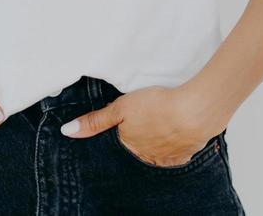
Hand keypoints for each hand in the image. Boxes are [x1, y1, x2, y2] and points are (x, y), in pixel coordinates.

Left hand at [58, 85, 221, 166]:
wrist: (195, 111)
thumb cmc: (157, 106)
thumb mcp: (121, 107)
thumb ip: (96, 121)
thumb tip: (67, 131)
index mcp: (130, 145)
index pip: (122, 140)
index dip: (126, 127)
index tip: (133, 118)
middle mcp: (146, 156)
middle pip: (140, 146)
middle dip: (142, 136)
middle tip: (150, 118)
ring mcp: (167, 157)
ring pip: (159, 150)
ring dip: (159, 140)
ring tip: (164, 122)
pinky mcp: (187, 154)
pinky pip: (178, 153)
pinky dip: (177, 144)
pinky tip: (178, 132)